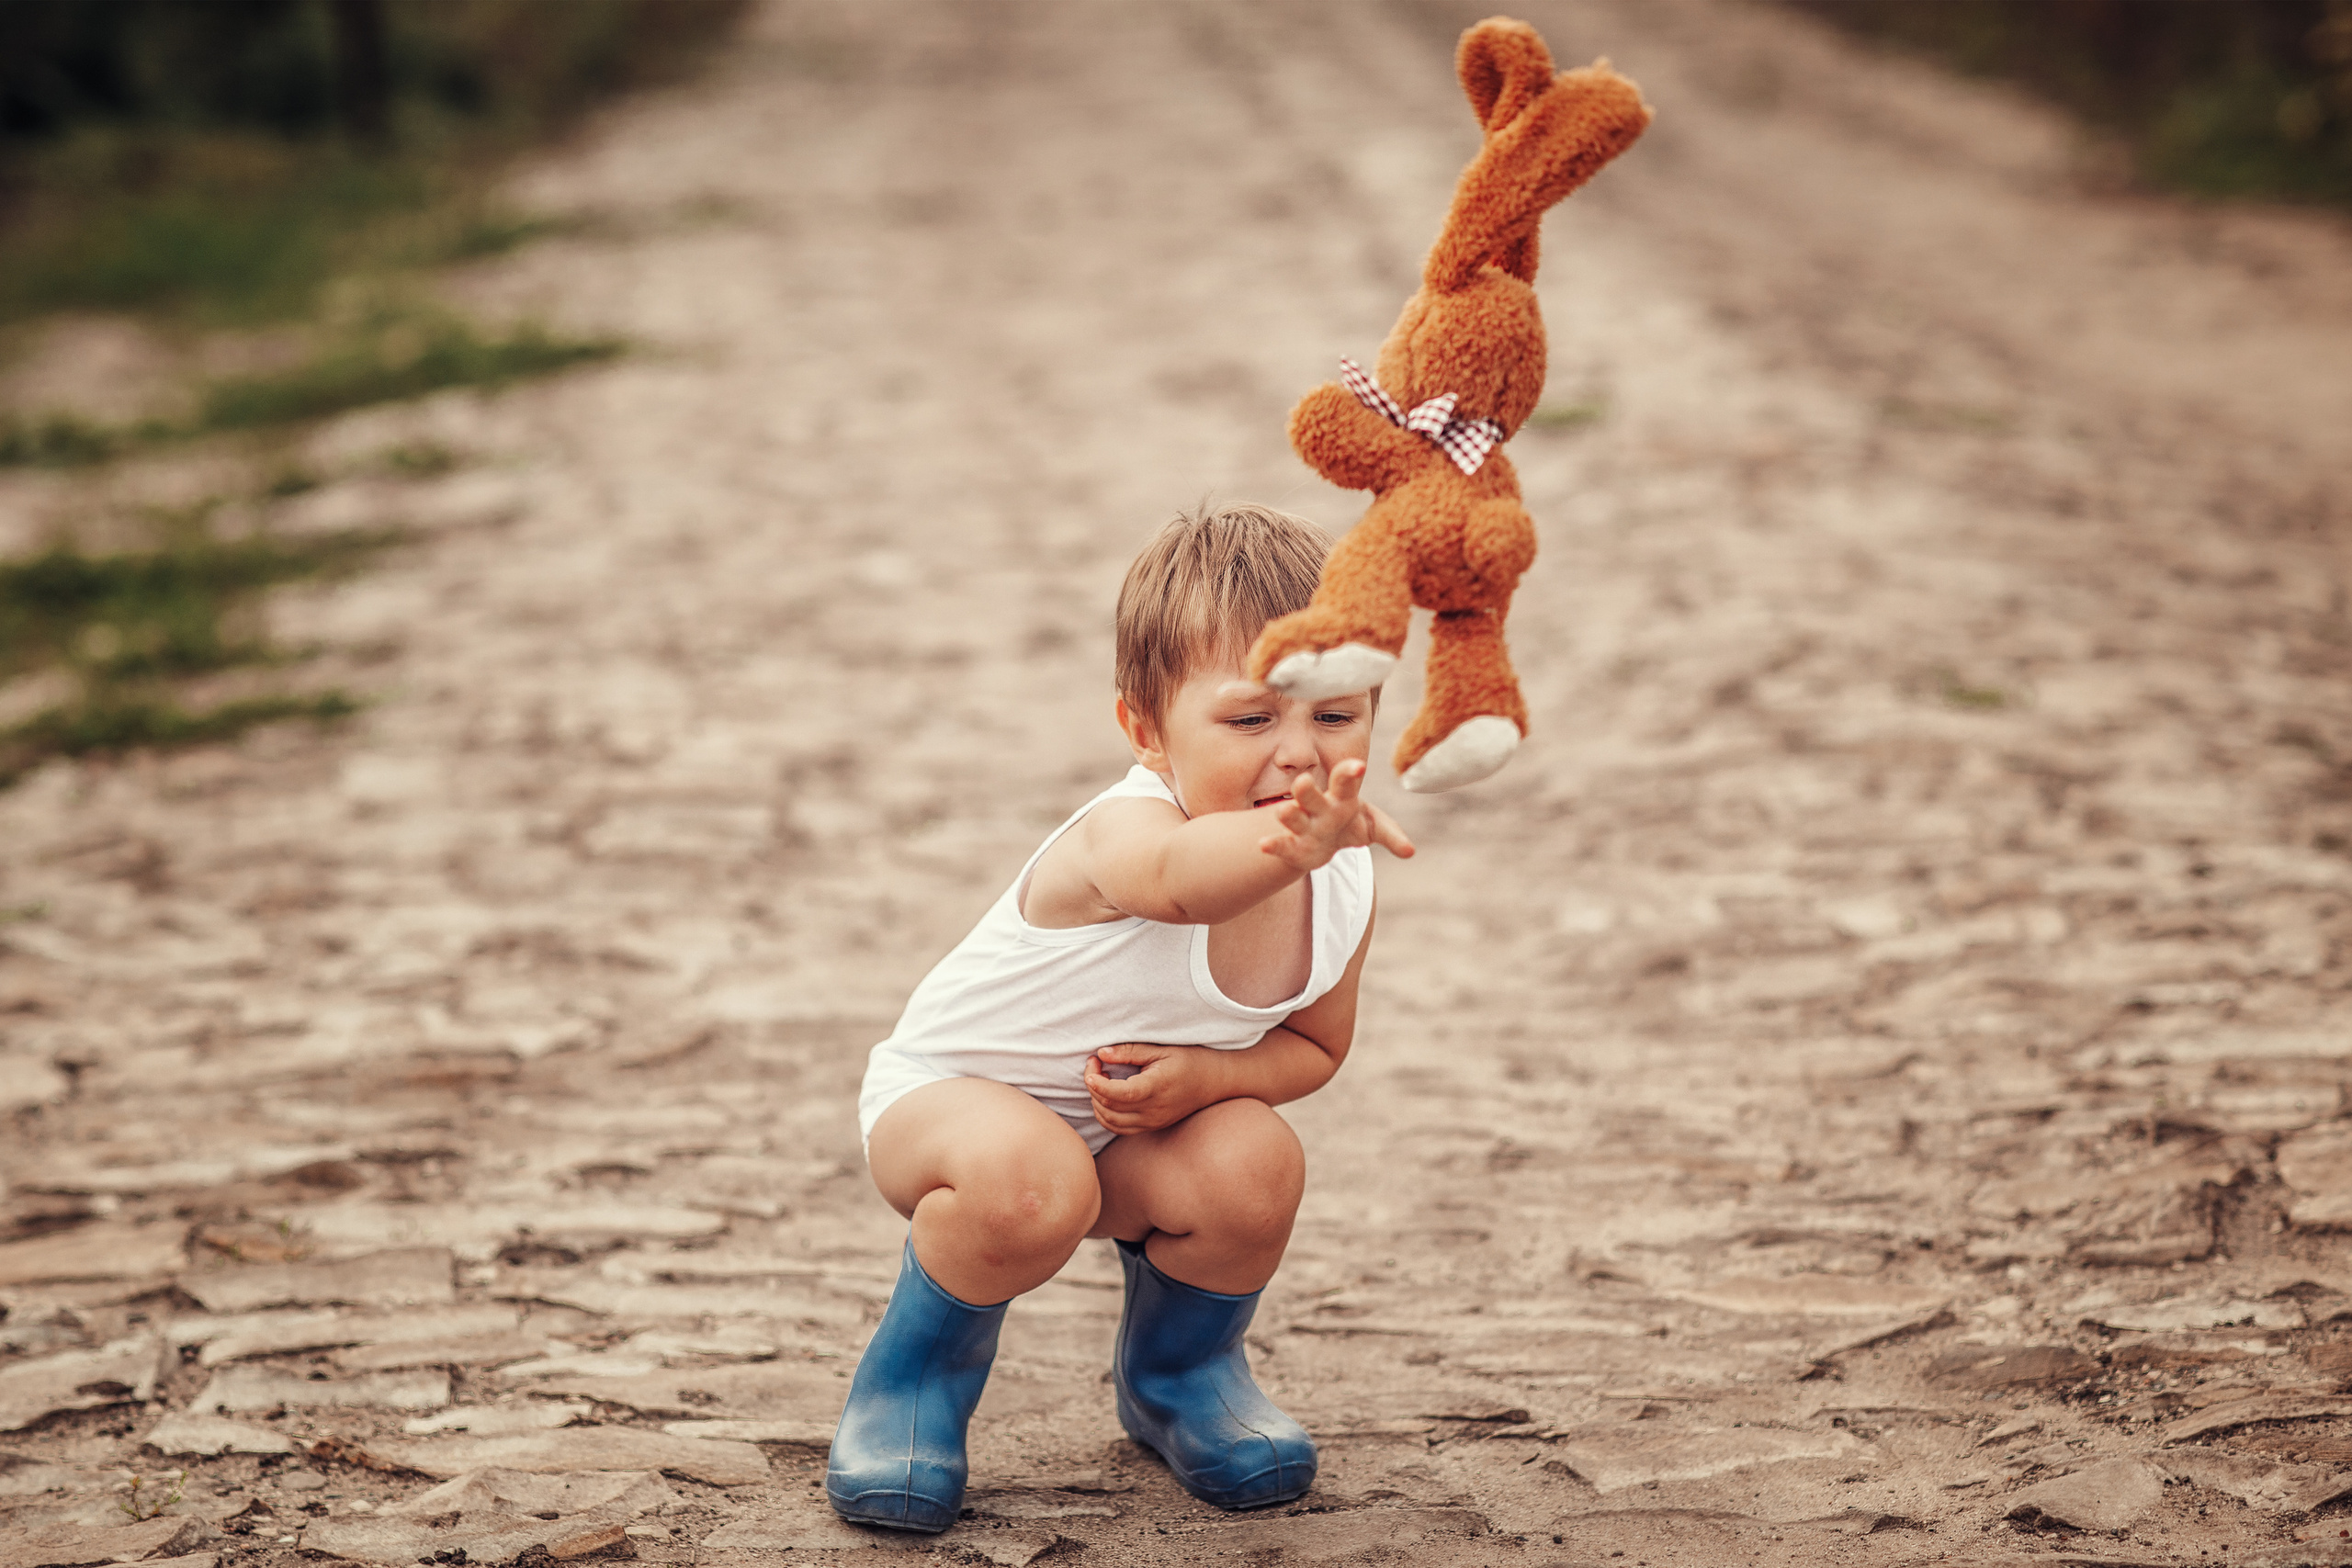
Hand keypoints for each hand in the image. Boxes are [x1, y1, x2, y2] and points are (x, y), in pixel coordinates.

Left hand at [1085, 1043, 1221, 1135]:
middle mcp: (1154, 1110)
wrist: (1215, 1081)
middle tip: (1096, 1064)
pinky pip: (1119, 1128)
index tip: (1092, 1063)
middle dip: (1093, 1086)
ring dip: (1097, 1102)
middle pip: (1110, 1107)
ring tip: (1101, 1079)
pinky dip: (1106, 1114)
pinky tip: (1108, 1095)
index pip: (1119, 1094)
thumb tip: (1101, 1054)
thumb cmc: (1190, 1060)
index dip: (1098, 1082)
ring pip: (1111, 1122)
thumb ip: (1130, 1052)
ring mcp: (1153, 1122)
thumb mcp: (1161, 1049)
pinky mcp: (1152, 1127)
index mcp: (1158, 1087)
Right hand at [1257, 759, 1414, 871]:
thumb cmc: (1348, 824)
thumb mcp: (1372, 826)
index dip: (1349, 772)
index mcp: (1341, 797)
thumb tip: (1410, 852)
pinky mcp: (1291, 845)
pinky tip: (1262, 845)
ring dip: (1288, 814)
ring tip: (1281, 811)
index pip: (1345, 781)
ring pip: (1293, 817)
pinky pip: (1281, 844)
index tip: (1359, 765)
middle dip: (1306, 790)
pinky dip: (1273, 845)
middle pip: (1311, 796)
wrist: (1321, 836)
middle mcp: (1318, 807)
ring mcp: (1303, 824)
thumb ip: (1390, 834)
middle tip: (1302, 782)